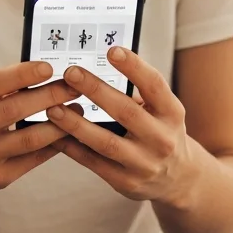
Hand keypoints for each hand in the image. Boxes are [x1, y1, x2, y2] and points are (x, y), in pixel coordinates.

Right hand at [0, 61, 80, 197]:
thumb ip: (1, 87)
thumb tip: (46, 71)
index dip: (21, 74)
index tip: (48, 67)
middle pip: (13, 110)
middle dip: (49, 96)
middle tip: (74, 87)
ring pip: (29, 138)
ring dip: (59, 123)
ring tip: (78, 109)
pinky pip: (33, 159)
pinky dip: (54, 144)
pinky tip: (69, 133)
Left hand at [47, 47, 196, 205]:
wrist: (178, 178)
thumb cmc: (161, 132)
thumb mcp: (163, 111)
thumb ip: (139, 94)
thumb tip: (99, 66)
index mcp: (172, 113)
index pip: (154, 85)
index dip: (134, 67)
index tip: (111, 50)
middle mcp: (162, 138)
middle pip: (126, 112)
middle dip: (96, 90)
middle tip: (71, 73)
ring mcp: (144, 163)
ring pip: (105, 142)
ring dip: (76, 124)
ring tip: (54, 108)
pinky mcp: (126, 182)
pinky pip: (93, 163)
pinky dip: (72, 148)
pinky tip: (54, 135)